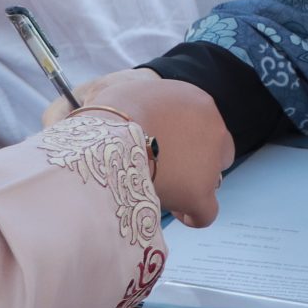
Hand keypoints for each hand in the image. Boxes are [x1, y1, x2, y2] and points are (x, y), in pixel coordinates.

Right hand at [50, 68, 232, 227]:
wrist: (108, 132)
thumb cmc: (106, 110)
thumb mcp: (120, 91)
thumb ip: (130, 103)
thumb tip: (92, 113)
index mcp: (198, 101)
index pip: (201, 124)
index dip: (182, 139)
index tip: (162, 148)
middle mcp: (214, 127)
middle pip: (215, 150)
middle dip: (195, 161)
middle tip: (166, 169)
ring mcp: (210, 162)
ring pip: (211, 180)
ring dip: (189, 185)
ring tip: (161, 190)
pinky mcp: (201, 192)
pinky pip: (206, 212)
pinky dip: (192, 215)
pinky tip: (177, 214)